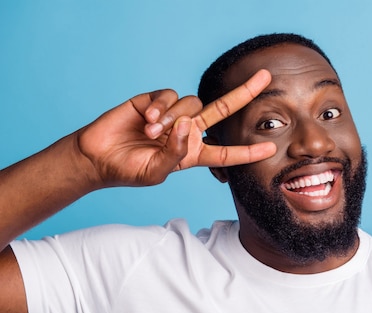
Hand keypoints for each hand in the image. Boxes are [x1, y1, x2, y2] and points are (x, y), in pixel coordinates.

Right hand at [77, 69, 275, 187]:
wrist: (97, 157)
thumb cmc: (128, 170)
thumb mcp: (156, 172)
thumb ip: (175, 153)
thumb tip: (188, 125)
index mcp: (193, 153)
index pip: (226, 152)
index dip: (247, 152)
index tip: (270, 149)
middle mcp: (188, 131)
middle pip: (223, 109)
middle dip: (244, 93)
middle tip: (265, 77)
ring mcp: (173, 115)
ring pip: (192, 104)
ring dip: (174, 118)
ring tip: (151, 134)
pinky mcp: (154, 101)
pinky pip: (170, 96)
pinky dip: (161, 107)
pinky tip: (146, 120)